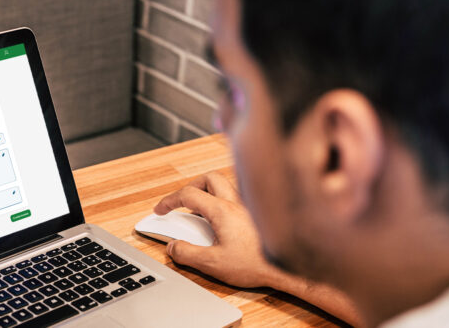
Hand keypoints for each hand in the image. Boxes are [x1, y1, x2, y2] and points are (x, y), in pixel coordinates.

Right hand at [155, 172, 362, 324]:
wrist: (287, 269)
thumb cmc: (257, 264)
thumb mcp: (213, 264)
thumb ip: (187, 254)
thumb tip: (173, 247)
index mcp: (222, 210)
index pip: (188, 195)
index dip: (169, 201)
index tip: (161, 210)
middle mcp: (236, 203)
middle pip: (209, 178)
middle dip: (191, 186)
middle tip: (182, 202)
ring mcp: (249, 207)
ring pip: (225, 185)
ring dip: (209, 192)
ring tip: (201, 210)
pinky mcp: (257, 215)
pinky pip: (237, 198)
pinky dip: (224, 202)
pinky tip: (224, 219)